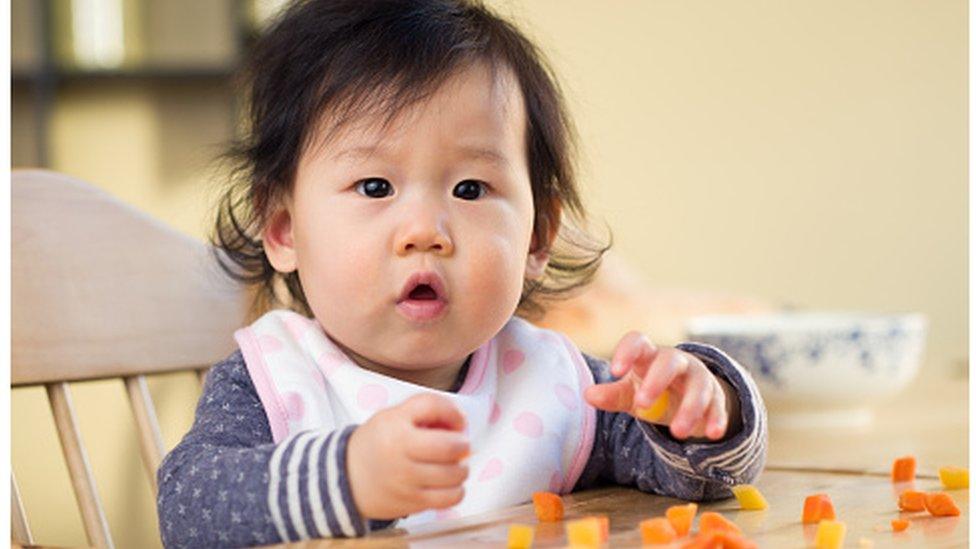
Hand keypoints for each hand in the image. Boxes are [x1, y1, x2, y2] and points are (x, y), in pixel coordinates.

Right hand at [346, 393, 469, 519]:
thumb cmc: (378, 444)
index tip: (457, 421)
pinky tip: (449, 483)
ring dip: (461, 467)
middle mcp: (399, 453)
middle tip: (459, 444)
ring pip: (454, 474)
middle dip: (463, 444)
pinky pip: (449, 498)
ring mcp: (406, 481)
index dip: (454, 412)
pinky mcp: (412, 503)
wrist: (349, 478)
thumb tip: (461, 424)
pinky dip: (457, 490)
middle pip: (449, 446)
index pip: (433, 407)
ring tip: (452, 464)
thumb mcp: (394, 416)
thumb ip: (426, 410)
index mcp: (394, 425)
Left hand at [584, 331, 733, 440]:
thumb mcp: (630, 392)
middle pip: (669, 362)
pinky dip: (716, 419)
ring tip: (677, 433)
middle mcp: (676, 361)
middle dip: (657, 381)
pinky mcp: (715, 397)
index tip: (615, 371)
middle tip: (642, 404)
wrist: (687, 396)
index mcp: (649, 356)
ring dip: (689, 409)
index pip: (638, 342)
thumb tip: (588, 395)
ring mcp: (698, 377)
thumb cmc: (651, 390)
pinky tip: (712, 433)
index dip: (627, 352)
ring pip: (698, 387)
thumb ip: (612, 395)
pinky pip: (717, 406)